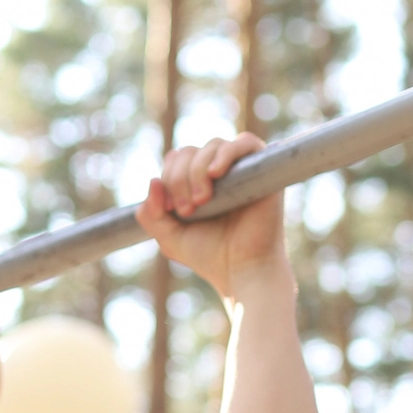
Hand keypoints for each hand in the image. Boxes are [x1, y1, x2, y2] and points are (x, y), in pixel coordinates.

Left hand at [135, 134, 287, 302]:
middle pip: (190, 151)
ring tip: (202, 200)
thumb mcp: (168, 236)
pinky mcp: (263, 170)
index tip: (171, 210)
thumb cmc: (209, 254)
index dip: (168, 177)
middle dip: (180, 178)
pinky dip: (226, 153)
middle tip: (188, 210)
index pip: (176, 158)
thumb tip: (153, 181)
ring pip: (213, 146)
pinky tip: (215, 174)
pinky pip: (246, 142)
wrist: (242, 270)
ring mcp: (241, 169)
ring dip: (198, 170)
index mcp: (196, 181)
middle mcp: (219, 172)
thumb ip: (150, 214)